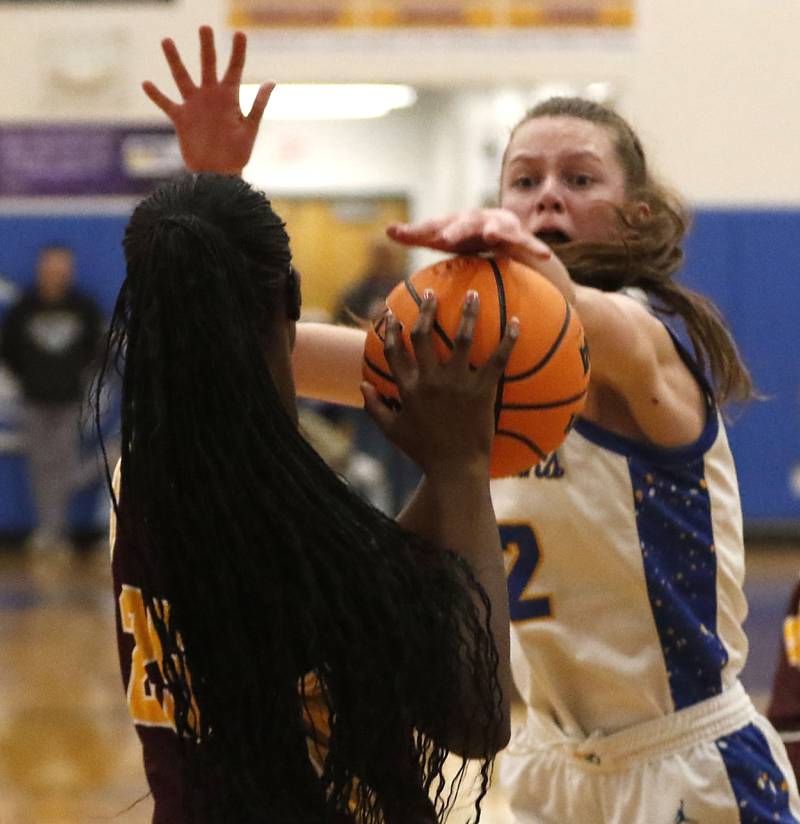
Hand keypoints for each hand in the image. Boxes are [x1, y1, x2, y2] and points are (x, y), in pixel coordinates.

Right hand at [143, 25, 273, 174]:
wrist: (218, 176)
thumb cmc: (237, 156)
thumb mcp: (249, 130)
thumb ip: (258, 105)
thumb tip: (271, 82)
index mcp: (229, 98)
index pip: (235, 69)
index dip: (238, 51)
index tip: (240, 33)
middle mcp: (210, 97)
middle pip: (207, 65)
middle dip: (206, 46)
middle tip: (204, 27)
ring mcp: (194, 106)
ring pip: (182, 77)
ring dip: (174, 60)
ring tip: (167, 40)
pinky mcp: (180, 119)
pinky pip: (165, 103)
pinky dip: (156, 95)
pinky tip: (146, 83)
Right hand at [362, 289, 517, 477]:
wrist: (455, 469)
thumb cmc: (424, 452)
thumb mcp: (393, 431)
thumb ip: (374, 407)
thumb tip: (361, 386)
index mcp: (408, 389)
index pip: (394, 351)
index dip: (391, 329)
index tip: (392, 312)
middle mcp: (429, 381)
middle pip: (423, 336)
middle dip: (426, 309)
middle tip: (431, 293)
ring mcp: (456, 384)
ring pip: (461, 338)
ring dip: (468, 313)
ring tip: (474, 295)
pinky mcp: (481, 391)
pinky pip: (497, 360)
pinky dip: (508, 340)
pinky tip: (516, 322)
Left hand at [387, 208, 575, 303]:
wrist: (505, 232)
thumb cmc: (467, 237)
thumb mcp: (443, 239)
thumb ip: (417, 235)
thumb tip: (387, 230)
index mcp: (456, 222)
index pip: (434, 225)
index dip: (418, 230)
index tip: (399, 234)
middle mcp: (478, 220)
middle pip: (465, 223)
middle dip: (456, 229)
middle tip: (445, 238)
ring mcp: (501, 226)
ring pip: (498, 228)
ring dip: (496, 230)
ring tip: (492, 234)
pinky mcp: (521, 238)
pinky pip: (528, 244)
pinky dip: (535, 248)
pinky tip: (544, 256)